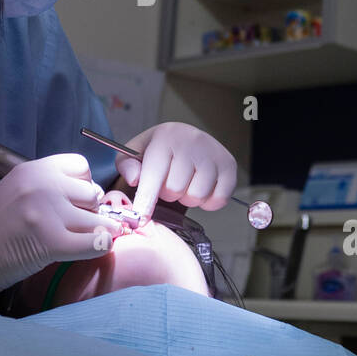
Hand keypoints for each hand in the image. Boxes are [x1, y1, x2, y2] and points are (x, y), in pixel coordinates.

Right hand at [0, 154, 122, 323]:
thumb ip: (49, 185)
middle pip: (92, 192)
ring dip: (98, 230)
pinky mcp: (52, 242)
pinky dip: (100, 248)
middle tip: (79, 223)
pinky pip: (94, 243)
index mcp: (34, 169)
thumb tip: (92, 196)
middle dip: (91, 209)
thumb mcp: (18, 189)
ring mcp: (47, 213)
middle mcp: (43, 185)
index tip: (76, 200)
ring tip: (88, 238)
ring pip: (97, 219)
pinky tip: (96, 249)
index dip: (83, 184)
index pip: (81, 166)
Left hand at [114, 122, 236, 221]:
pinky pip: (218, 199)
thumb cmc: (158, 149)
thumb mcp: (135, 151)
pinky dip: (207, 202)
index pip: (154, 174)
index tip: (140, 218)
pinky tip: (201, 187)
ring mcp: (213, 153)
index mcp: (165, 137)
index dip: (145, 199)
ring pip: (196, 197)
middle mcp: (192, 142)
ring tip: (185, 183)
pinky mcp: (229, 165)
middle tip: (168, 182)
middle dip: (168, 194)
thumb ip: (126, 165)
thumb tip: (135, 180)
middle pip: (175, 190)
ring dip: (187, 198)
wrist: (186, 137)